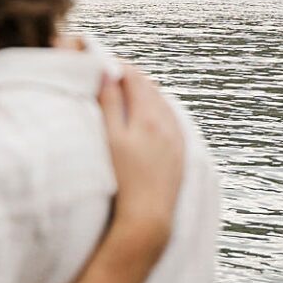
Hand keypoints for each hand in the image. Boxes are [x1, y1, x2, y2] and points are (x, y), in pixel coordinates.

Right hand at [98, 67, 184, 257]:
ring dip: (146, 93)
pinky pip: (172, 121)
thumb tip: (107, 73)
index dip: (117, 66)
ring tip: (127, 93)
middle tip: (111, 75)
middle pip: (150, 87)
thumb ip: (109, 104)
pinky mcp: (180, 155)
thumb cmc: (123, 181)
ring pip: (163, 103)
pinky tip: (150, 117)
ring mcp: (176, 140)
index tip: (102, 62)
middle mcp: (167, 124)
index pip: (134, 77)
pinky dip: (159, 111)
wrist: (147, 220)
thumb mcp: (110, 139)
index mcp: (148, 116)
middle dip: (131, 78)